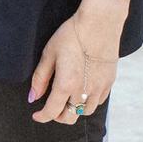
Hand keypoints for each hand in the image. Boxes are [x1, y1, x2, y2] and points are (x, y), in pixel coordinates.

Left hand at [28, 0, 128, 124]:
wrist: (99, 24)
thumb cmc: (71, 36)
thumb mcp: (49, 53)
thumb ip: (40, 78)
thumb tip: (33, 97)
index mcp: (66, 85)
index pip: (52, 111)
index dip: (42, 116)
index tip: (36, 115)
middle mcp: (84, 92)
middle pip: (70, 118)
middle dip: (57, 116)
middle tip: (50, 107)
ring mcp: (99, 89)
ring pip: (85, 112)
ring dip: (74, 110)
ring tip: (67, 98)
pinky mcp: (109, 83)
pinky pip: (98, 102)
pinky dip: (88, 102)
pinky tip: (82, 91)